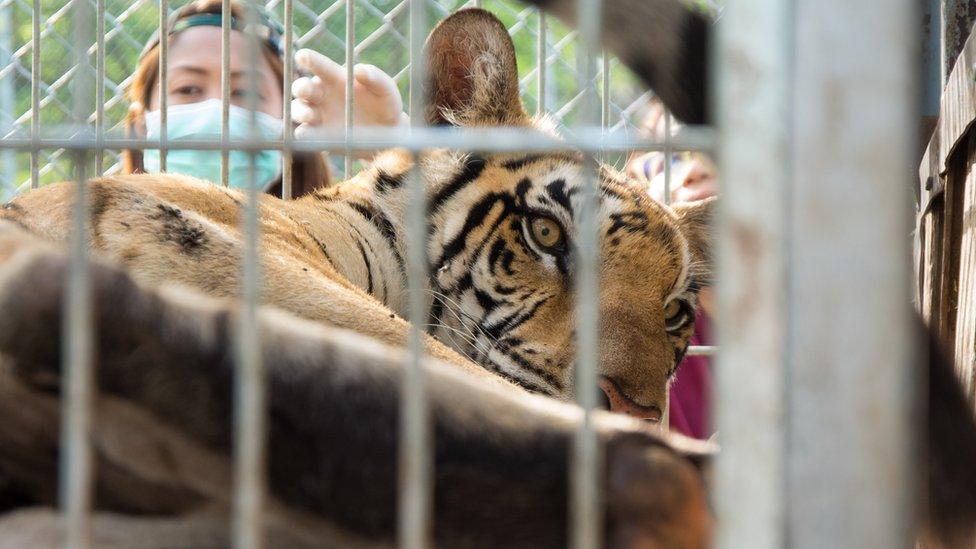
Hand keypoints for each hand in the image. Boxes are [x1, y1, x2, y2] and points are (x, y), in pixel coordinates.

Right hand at [291, 49, 405, 141]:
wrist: (388, 135)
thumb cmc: (385, 105)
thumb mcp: (386, 90)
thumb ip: (375, 78)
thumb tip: (359, 70)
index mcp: (335, 78)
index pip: (320, 66)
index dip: (309, 59)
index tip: (302, 56)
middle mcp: (322, 95)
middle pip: (302, 88)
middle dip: (301, 87)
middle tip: (305, 90)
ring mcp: (318, 116)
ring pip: (298, 110)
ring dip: (300, 111)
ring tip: (309, 115)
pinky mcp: (319, 136)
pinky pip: (305, 134)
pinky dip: (304, 134)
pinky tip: (306, 135)